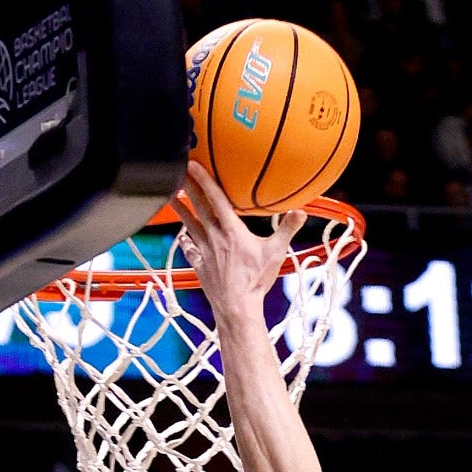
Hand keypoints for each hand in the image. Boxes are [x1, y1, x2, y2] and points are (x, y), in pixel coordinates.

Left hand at [173, 162, 304, 324]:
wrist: (237, 307)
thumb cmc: (256, 281)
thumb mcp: (276, 253)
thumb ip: (287, 229)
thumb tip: (301, 212)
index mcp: (231, 230)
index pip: (215, 198)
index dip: (204, 179)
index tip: (193, 164)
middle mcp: (214, 237)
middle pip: (197, 206)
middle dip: (186, 186)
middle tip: (176, 170)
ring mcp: (204, 251)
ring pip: (189, 224)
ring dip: (180, 209)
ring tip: (170, 195)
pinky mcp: (200, 265)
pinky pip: (189, 249)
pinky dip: (185, 240)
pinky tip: (182, 235)